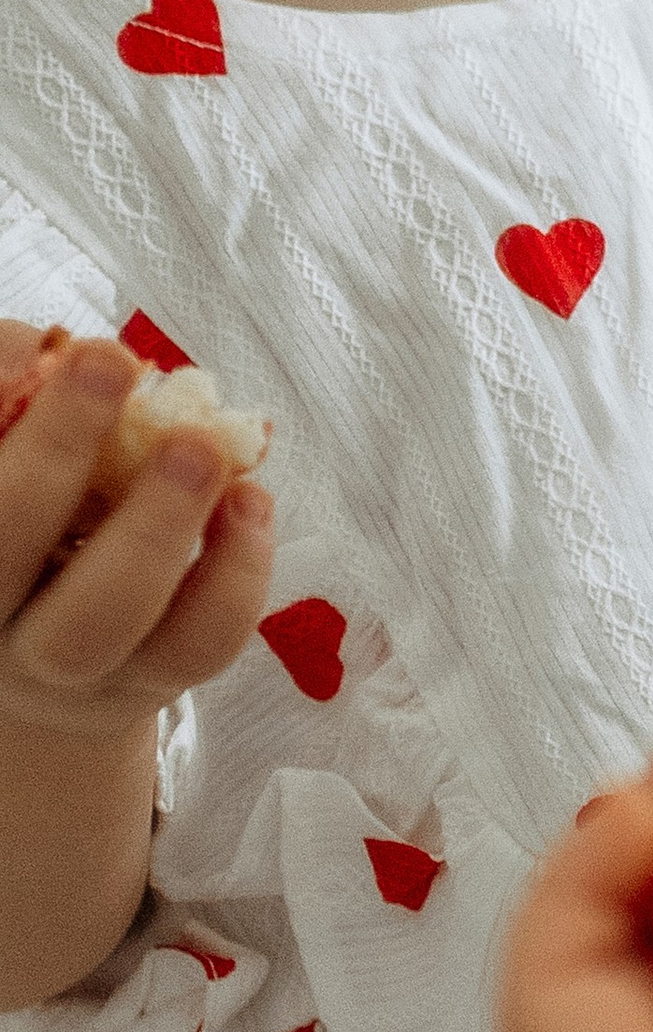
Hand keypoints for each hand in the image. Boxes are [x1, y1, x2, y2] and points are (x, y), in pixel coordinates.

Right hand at [0, 321, 275, 749]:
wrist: (45, 650)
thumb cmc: (27, 511)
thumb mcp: (13, 442)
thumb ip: (15, 386)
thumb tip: (52, 355)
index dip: (17, 425)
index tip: (70, 350)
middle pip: (2, 559)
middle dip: (57, 451)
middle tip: (114, 363)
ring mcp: (68, 667)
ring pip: (100, 621)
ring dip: (155, 523)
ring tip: (201, 446)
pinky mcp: (151, 680)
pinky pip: (196, 643)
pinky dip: (234, 572)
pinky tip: (249, 501)